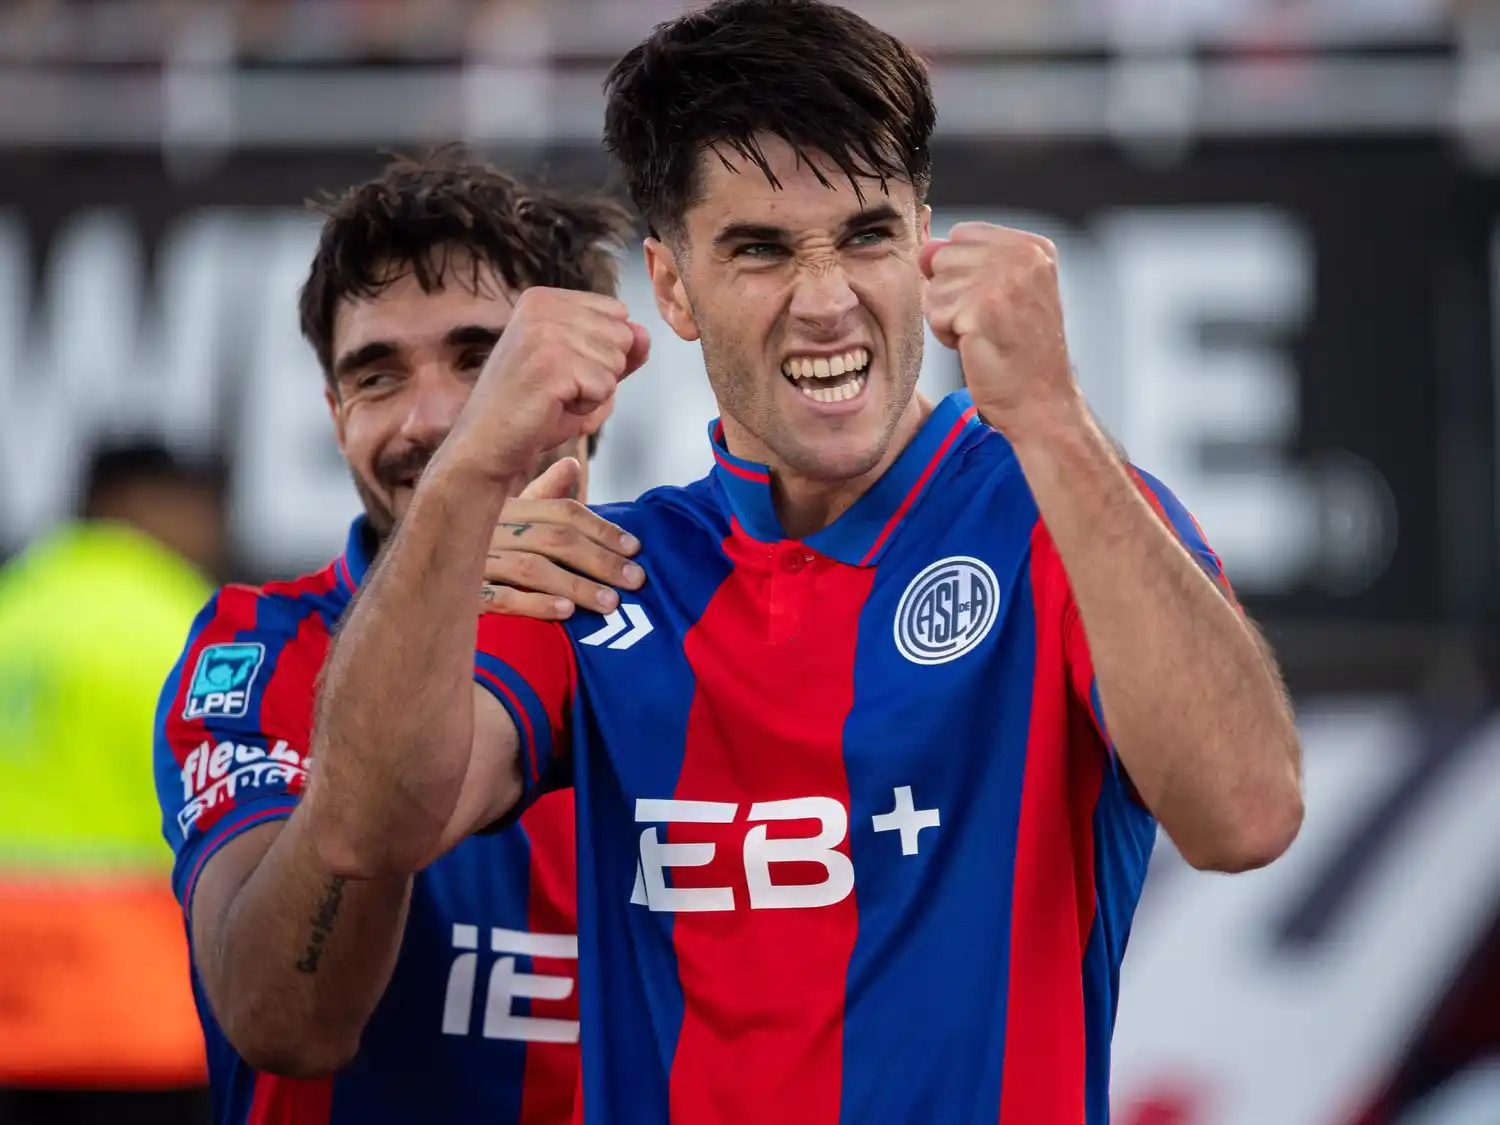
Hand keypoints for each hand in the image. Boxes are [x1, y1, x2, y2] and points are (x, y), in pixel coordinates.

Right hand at [442, 287, 650, 484]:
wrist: (487, 444)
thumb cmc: (530, 409)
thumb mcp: (581, 372)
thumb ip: (617, 351)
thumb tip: (644, 333)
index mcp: (544, 298)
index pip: (617, 313)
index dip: (603, 351)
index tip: (564, 368)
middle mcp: (542, 306)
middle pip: (622, 335)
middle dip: (602, 371)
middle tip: (560, 387)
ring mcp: (545, 333)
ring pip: (616, 362)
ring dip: (594, 391)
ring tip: (555, 397)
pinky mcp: (552, 364)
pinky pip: (606, 387)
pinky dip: (588, 407)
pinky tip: (554, 407)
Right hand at [478, 457, 645, 620]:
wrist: (422, 581)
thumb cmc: (478, 548)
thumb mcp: (509, 518)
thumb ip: (543, 496)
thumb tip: (573, 465)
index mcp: (507, 510)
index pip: (561, 512)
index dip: (601, 529)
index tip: (635, 548)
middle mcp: (492, 531)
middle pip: (554, 539)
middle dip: (600, 560)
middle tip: (635, 580)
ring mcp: (476, 562)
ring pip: (532, 569)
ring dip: (576, 586)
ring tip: (609, 603)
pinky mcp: (464, 596)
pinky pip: (500, 598)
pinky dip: (534, 603)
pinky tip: (564, 613)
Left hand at [921, 223, 1081, 436]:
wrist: (1039, 400)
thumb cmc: (1018, 353)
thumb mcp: (1001, 292)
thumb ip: (966, 261)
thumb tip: (925, 250)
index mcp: (1032, 247)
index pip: (962, 234)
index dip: (962, 272)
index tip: (992, 303)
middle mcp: (1023, 255)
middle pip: (944, 256)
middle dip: (952, 294)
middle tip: (985, 322)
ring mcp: (1004, 278)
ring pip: (935, 286)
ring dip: (948, 316)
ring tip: (982, 335)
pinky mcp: (982, 306)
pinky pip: (934, 311)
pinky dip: (946, 335)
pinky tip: (975, 346)